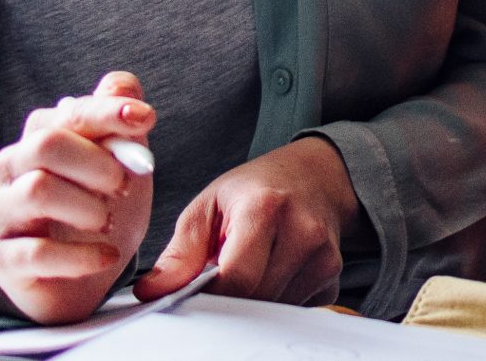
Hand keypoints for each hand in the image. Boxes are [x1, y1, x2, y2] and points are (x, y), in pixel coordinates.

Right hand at [0, 72, 154, 324]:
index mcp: (40, 139)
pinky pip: (36, 252)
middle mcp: (13, 170)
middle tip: (123, 183)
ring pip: (37, 190)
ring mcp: (2, 214)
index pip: (69, 112)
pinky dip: (81, 255)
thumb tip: (121, 85)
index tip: (146, 118)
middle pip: (45, 144)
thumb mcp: (120, 165)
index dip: (108, 112)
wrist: (80, 278)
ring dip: (87, 206)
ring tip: (108, 221)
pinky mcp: (0, 259)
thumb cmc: (97, 209)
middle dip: (95, 160)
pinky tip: (107, 256)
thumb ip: (119, 124)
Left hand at [134, 137, 365, 305]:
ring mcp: (325, 256)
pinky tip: (274, 272)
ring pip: (274, 310)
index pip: (236, 278)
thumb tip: (151, 293)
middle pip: (255, 299)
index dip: (210, 294)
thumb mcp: (210, 204)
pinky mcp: (334, 275)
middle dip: (231, 297)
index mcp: (266, 208)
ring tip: (251, 267)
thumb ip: (180, 251)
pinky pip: (295, 309)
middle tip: (220, 276)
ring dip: (254, 300)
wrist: (315, 176)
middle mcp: (304, 231)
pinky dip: (277, 300)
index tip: (197, 289)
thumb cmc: (256, 189)